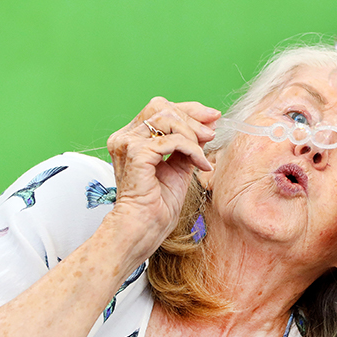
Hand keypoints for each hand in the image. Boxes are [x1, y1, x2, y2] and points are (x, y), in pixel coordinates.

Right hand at [105, 97, 219, 253]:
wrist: (144, 228)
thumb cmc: (158, 205)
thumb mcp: (179, 166)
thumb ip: (188, 144)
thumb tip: (207, 125)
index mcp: (131, 138)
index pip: (160, 109)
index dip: (188, 110)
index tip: (212, 117)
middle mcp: (125, 137)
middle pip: (162, 108)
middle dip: (192, 117)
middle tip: (212, 132)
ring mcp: (127, 144)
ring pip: (167, 119)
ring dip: (193, 135)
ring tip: (204, 155)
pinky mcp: (136, 154)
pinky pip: (172, 140)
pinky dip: (192, 150)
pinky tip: (201, 165)